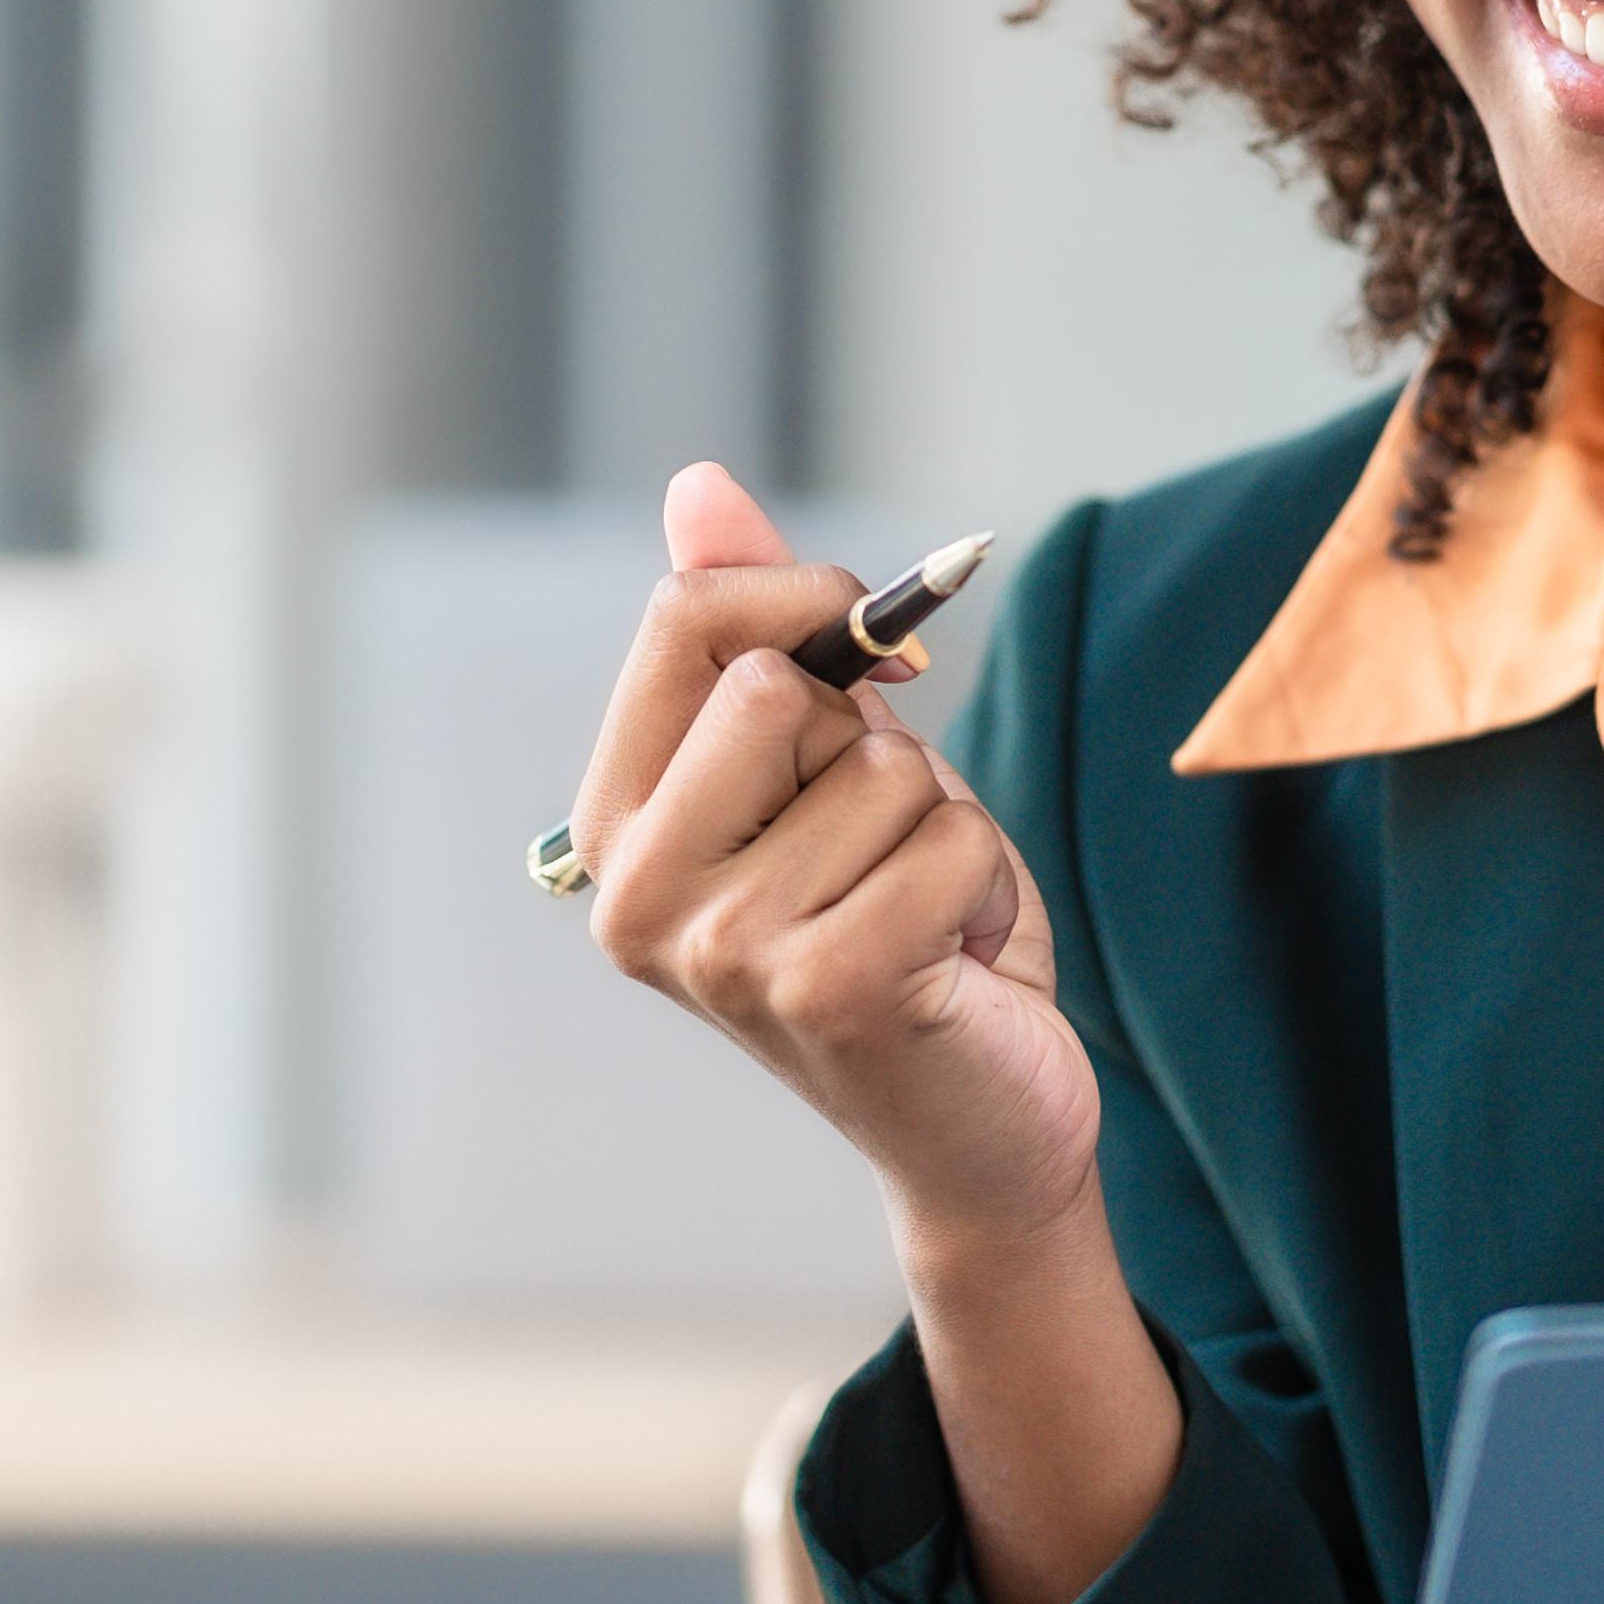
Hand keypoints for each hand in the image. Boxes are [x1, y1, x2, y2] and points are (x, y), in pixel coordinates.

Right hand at [561, 465, 1178, 1603]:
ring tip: (922, 919)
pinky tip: (954, 964)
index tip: (885, 669)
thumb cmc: (904, 924)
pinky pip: (952, 840)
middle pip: (781, 679)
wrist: (983, 1120)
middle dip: (877, 741)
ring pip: (888, 770)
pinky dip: (987, 886)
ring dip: (945, 831)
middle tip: (885, 844)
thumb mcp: (834, 761)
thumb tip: (698, 482)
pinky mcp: (824, 990)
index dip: (812, 600)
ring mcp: (719, 950)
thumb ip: (763, 628)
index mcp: (616, 822)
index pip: (686, 617)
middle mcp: (637, 892)